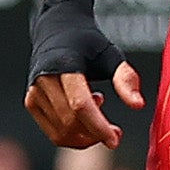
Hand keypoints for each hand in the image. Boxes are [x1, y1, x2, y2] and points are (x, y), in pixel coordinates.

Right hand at [22, 0, 143, 150]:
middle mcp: (44, 79)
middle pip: (70, 122)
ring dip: (85, 136)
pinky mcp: (31, 102)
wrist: (57, 30)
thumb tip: (138, 106)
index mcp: (64, 65)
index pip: (80, 104)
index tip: (115, 140)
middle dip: (96, 134)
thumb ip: (125, 79)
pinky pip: (53, 132)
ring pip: (61, 132)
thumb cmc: (88, 43)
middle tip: (116, 132)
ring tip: (99, 118)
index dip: (98, 126)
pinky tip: (83, 115)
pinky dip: (73, 134)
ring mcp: (34, 92)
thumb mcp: (112, 55)